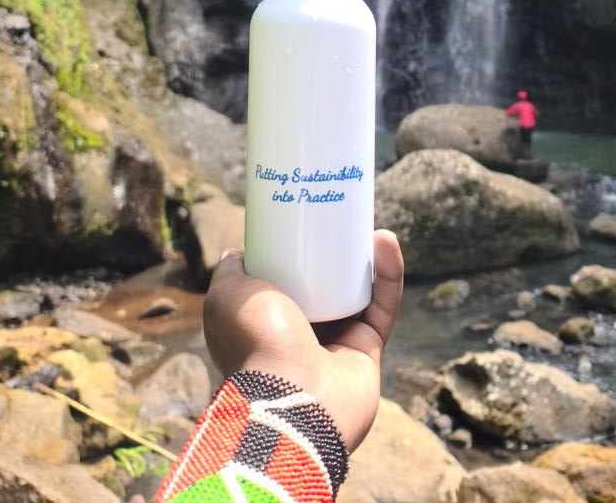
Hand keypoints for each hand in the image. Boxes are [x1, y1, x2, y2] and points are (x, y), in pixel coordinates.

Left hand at [203, 229, 403, 451]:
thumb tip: (237, 251)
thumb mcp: (227, 294)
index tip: (304, 220)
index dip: (294, 250)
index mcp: (265, 323)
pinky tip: (386, 241)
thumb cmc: (255, 341)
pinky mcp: (368, 350)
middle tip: (339, 218)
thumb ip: (230, 271)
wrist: (293, 396)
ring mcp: (335, 343)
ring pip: (356, 291)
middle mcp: (300, 335)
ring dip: (366, 258)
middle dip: (334, 251)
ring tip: (365, 224)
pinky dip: (389, 274)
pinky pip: (382, 306)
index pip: (283, 281)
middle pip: (323, 283)